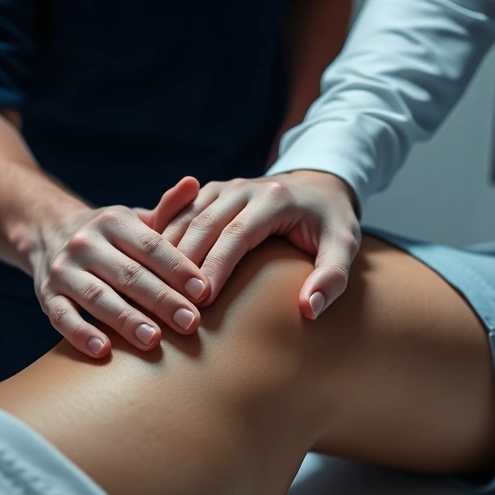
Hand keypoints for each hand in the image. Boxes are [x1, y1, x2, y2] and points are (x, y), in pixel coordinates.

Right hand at [29, 177, 209, 357]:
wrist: (48, 233)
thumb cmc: (112, 237)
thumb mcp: (136, 220)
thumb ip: (168, 210)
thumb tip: (193, 184)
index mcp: (114, 222)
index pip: (151, 247)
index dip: (178, 269)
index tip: (204, 292)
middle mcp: (86, 243)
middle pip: (128, 274)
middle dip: (161, 300)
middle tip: (190, 323)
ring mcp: (63, 270)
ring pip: (97, 296)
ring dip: (126, 319)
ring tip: (153, 340)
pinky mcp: (46, 295)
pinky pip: (62, 317)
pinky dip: (80, 333)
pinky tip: (103, 350)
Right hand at [157, 171, 360, 318]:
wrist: (318, 186)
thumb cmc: (330, 223)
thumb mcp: (344, 246)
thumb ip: (332, 278)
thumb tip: (308, 308)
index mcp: (274, 199)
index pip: (237, 234)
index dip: (217, 266)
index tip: (203, 300)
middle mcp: (243, 189)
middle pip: (204, 225)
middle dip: (185, 263)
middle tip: (173, 301)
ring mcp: (223, 188)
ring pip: (185, 218)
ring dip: (167, 253)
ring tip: (156, 288)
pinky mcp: (209, 193)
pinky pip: (178, 214)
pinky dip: (163, 238)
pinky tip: (149, 266)